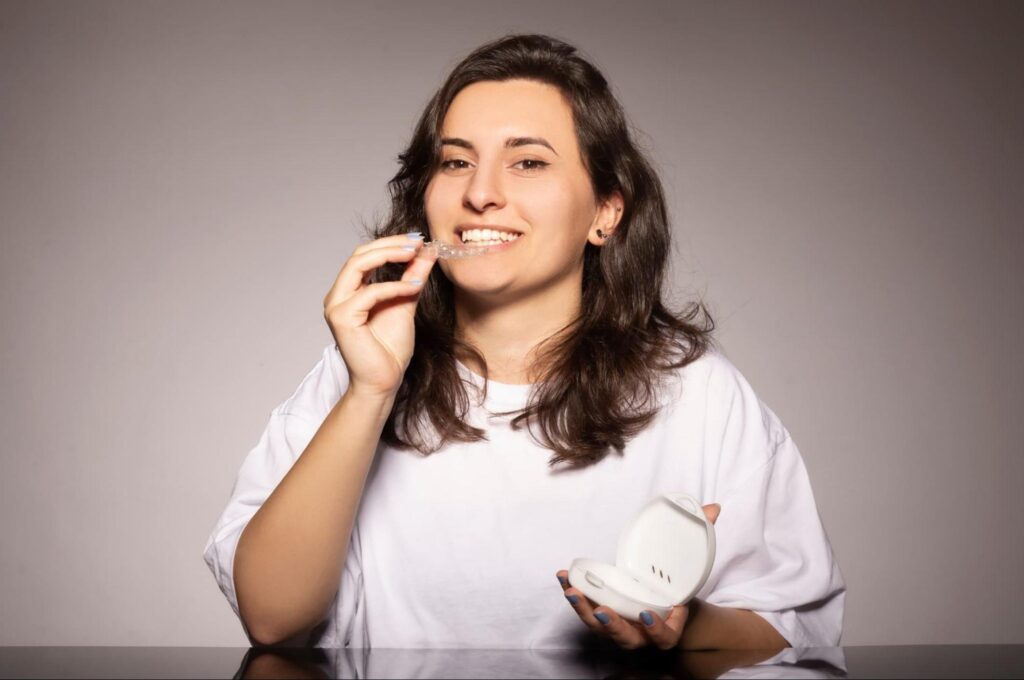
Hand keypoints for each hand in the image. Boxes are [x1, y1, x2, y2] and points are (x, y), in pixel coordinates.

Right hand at [323, 233, 438, 397]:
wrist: (384, 381)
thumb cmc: (390, 349)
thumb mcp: (406, 303)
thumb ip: (413, 277)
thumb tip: (428, 252)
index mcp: (349, 291)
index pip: (365, 255)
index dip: (390, 243)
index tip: (418, 239)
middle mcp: (338, 295)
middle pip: (359, 255)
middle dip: (390, 244)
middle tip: (417, 242)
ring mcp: (336, 306)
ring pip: (358, 265)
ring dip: (389, 256)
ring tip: (416, 254)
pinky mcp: (341, 318)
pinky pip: (369, 293)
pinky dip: (393, 286)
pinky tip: (414, 286)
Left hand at [557, 503, 720, 650]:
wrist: (664, 605)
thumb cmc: (676, 587)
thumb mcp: (690, 566)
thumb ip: (702, 538)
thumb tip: (713, 508)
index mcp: (668, 627)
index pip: (665, 636)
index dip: (657, 629)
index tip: (648, 615)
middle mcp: (642, 634)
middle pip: (626, 638)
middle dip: (612, 625)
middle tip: (601, 610)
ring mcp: (620, 628)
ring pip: (600, 628)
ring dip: (584, 611)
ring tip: (572, 591)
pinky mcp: (602, 617)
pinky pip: (586, 611)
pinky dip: (574, 596)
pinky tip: (564, 578)